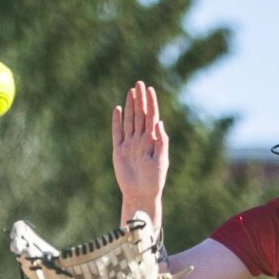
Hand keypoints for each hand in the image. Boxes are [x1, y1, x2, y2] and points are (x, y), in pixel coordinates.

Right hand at [112, 81, 168, 216]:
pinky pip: (117, 133)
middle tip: (139, 83)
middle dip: (140, 100)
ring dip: (130, 106)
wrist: (141, 195)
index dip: (151, 103)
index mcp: (152, 141)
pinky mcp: (119, 151)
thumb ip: (161, 142)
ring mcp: (129, 144)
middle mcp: (141, 140)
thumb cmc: (154, 181)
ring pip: (129, 121)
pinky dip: (117, 121)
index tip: (150, 89)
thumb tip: (159, 122)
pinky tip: (117, 109)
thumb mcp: (161, 161)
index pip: (152, 117)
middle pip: (140, 115)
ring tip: (131, 92)